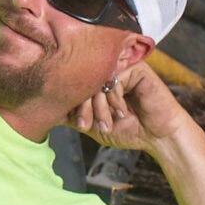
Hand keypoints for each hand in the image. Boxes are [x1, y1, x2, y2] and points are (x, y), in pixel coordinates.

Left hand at [67, 59, 192, 155]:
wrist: (158, 137)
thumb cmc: (129, 130)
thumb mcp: (94, 124)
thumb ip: (73, 115)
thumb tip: (46, 110)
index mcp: (99, 81)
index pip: (75, 85)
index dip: (73, 105)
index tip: (80, 125)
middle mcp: (110, 71)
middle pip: (83, 81)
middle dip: (83, 107)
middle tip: (87, 125)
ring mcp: (123, 67)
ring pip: (97, 80)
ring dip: (99, 106)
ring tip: (107, 122)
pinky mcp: (137, 68)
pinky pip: (115, 78)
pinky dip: (114, 99)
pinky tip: (123, 112)